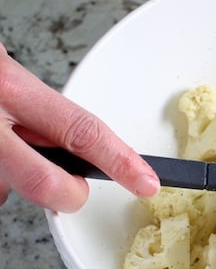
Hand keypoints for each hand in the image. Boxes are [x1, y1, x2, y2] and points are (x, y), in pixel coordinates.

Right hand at [0, 45, 159, 211]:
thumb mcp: (2, 73)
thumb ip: (30, 109)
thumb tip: (64, 152)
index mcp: (8, 86)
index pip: (81, 130)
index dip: (121, 160)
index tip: (148, 183)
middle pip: (48, 186)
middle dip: (68, 195)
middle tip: (72, 189)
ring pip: (4, 191)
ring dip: (8, 178)